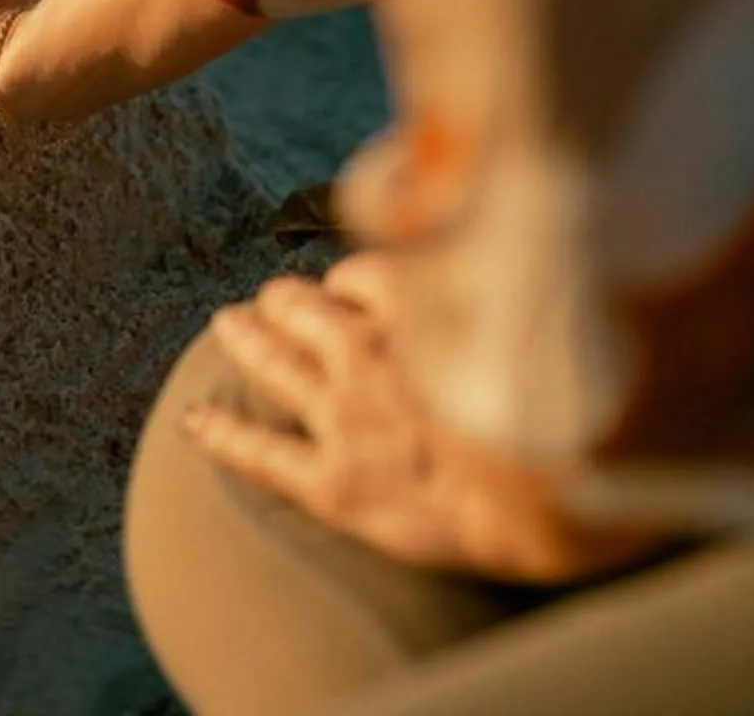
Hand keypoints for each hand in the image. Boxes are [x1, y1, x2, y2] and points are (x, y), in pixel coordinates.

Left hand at [184, 255, 656, 583]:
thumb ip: (502, 290)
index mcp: (414, 313)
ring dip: (246, 339)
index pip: (362, 275)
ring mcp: (343, 417)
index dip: (350, 283)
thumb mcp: (538, 328)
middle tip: (273, 300)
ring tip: (228, 324)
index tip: (347, 289)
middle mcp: (366, 356)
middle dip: (286, 300)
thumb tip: (523, 244)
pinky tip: (194, 423)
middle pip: (304, 307)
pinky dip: (222, 433)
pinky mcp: (331, 481)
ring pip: (272, 360)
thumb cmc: (559, 420)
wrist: (548, 509)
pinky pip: (260, 451)